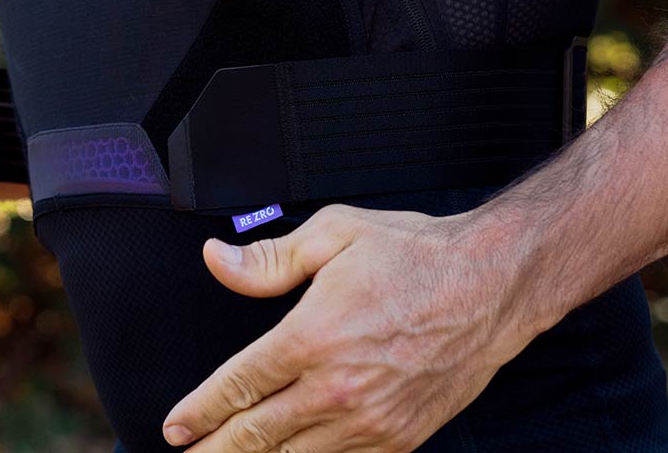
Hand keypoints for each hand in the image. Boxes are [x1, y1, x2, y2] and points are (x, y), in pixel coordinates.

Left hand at [159, 204, 534, 452]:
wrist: (491, 286)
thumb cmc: (416, 256)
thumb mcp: (335, 235)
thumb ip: (268, 259)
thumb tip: (216, 261)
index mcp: (312, 337)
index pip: (238, 386)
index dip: (200, 411)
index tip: (176, 427)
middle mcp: (336, 388)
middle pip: (256, 435)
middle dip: (215, 449)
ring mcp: (370, 421)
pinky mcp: (399, 439)